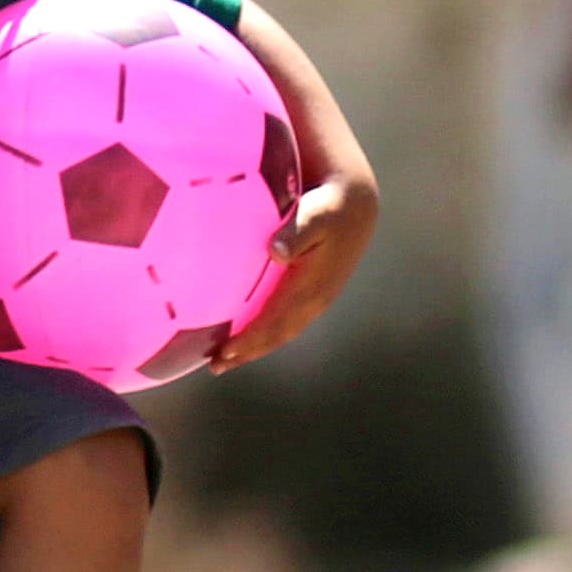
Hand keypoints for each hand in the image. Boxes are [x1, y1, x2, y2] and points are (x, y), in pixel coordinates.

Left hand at [211, 169, 376, 369]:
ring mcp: (315, 300)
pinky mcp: (312, 293)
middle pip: (276, 335)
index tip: (226, 349)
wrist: (355, 206)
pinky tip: (246, 333)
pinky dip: (264, 333)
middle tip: (216, 366)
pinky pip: (284, 320)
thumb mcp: (315, 214)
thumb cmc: (329, 207)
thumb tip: (276, 252)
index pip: (276, 321)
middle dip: (247, 352)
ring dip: (254, 348)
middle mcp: (315, 300)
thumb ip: (296, 232)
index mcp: (313, 288)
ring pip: (281, 332)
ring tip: (225, 359)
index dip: (250, 338)